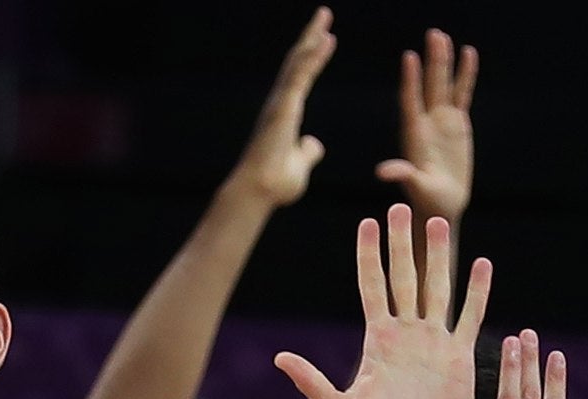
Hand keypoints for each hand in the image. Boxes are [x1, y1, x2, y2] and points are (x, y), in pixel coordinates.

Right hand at [226, 7, 335, 209]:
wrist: (260, 192)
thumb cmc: (276, 184)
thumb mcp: (300, 164)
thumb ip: (307, 152)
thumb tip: (314, 145)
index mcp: (287, 113)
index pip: (303, 76)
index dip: (314, 55)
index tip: (327, 37)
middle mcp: (281, 102)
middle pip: (298, 61)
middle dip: (311, 35)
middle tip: (324, 13)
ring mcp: (281, 102)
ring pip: (298, 62)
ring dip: (312, 38)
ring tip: (325, 16)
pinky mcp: (283, 107)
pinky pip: (301, 76)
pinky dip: (313, 57)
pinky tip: (326, 40)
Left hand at [276, 204, 492, 398]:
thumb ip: (312, 382)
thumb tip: (281, 358)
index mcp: (378, 341)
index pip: (372, 286)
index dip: (369, 255)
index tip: (366, 223)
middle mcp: (406, 334)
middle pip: (403, 277)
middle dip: (401, 243)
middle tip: (398, 207)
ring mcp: (434, 342)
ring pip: (437, 288)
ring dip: (438, 256)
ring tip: (436, 222)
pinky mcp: (459, 356)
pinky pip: (470, 317)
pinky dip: (477, 292)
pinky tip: (481, 264)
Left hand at [377, 29, 477, 223]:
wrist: (442, 207)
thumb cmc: (427, 201)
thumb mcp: (417, 187)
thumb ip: (403, 175)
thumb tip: (382, 172)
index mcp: (415, 135)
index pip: (411, 101)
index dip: (411, 80)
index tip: (409, 57)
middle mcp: (426, 122)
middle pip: (429, 85)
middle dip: (431, 61)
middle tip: (432, 34)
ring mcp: (441, 121)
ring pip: (444, 85)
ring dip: (444, 62)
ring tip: (443, 37)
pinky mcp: (457, 125)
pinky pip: (462, 94)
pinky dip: (465, 75)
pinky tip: (468, 54)